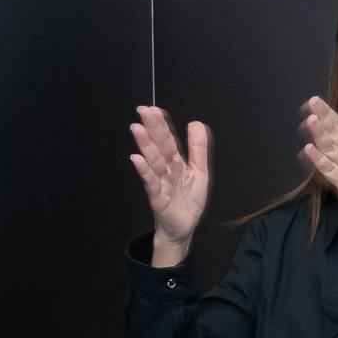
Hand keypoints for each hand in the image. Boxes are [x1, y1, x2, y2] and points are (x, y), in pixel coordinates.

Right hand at [129, 105, 210, 266]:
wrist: (183, 227)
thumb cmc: (188, 200)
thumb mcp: (200, 171)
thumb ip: (198, 148)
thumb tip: (196, 123)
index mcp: (176, 161)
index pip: (168, 139)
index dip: (162, 124)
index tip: (154, 109)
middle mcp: (165, 169)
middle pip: (158, 145)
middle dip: (152, 128)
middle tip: (143, 110)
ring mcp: (160, 182)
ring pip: (153, 160)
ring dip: (145, 145)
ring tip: (137, 128)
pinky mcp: (157, 198)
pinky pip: (150, 182)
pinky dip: (144, 171)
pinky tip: (137, 159)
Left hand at [301, 94, 337, 246]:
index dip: (330, 114)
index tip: (317, 101)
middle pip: (337, 134)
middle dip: (324, 119)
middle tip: (312, 104)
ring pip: (331, 150)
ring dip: (320, 135)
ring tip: (310, 121)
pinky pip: (329, 170)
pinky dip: (319, 160)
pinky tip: (308, 149)